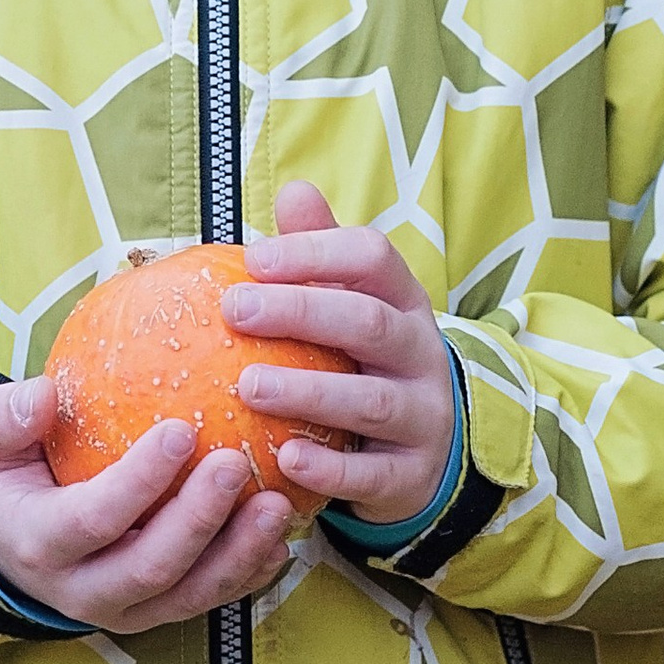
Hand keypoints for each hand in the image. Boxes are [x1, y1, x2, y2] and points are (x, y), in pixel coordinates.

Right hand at [0, 375, 299, 633]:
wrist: (7, 550)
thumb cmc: (6, 483)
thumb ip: (8, 417)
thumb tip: (44, 392)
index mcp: (41, 543)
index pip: (94, 518)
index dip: (139, 481)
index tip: (180, 429)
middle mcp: (82, 589)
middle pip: (151, 565)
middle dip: (199, 518)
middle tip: (235, 463)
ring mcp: (124, 610)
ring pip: (189, 594)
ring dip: (238, 552)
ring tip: (277, 504)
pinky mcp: (157, 615)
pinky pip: (209, 600)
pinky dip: (248, 572)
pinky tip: (280, 536)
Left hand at [224, 182, 455, 525]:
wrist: (427, 447)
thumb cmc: (367, 360)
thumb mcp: (357, 302)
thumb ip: (324, 254)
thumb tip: (292, 189)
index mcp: (402, 301)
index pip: (373, 257)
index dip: (315, 252)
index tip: (252, 258)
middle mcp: (420, 352)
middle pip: (368, 322)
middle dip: (302, 312)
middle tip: (235, 310)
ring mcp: (422, 414)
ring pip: (370, 401)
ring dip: (307, 391)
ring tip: (248, 386)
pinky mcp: (412, 473)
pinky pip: (372, 474)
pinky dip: (330, 468)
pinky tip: (286, 459)